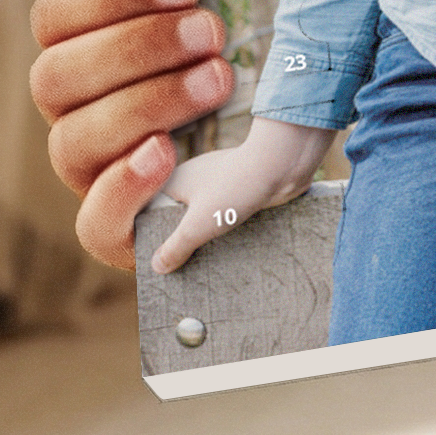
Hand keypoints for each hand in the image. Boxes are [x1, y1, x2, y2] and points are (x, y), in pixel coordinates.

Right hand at [27, 0, 237, 268]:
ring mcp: (95, 175)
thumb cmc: (241, 50)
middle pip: (54, 79)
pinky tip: (169, 157)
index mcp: (90, 48)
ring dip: (146, 105)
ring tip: (219, 81)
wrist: (293, 149)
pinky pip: (94, 225)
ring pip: (71, 143)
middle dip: (136, 50)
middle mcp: (79, 111)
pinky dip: (126, 188)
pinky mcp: (123, 235)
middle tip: (215, 32)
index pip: (56, 16)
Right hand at [150, 116, 334, 272]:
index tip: (155, 262)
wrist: (283, 164)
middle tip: (179, 270)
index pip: (153, 212)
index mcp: (175, 182)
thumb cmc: (235, 188)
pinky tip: (229, 250)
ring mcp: (221, 182)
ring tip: (203, 266)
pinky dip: (228, 229)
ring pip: (206, 216)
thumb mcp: (197, 226)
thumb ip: (175, 247)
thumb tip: (157, 266)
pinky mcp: (243, 189)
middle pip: (180, 216)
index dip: (153, 236)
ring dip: (208, 236)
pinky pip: (228, 213)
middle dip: (182, 240)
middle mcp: (196, 179)